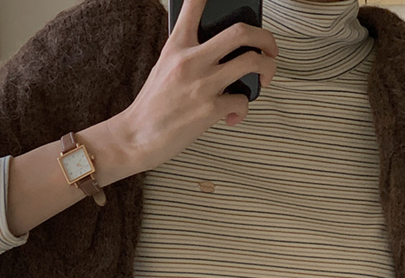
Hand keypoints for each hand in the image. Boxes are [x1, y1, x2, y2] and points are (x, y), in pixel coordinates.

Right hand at [115, 0, 278, 172]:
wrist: (135, 137)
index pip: (195, 4)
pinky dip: (243, 109)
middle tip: (270, 49)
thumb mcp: (164, 67)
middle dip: (266, 38)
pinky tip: (233, 116)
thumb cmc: (152, 106)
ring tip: (264, 78)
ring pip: (251, 61)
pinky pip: (241, 101)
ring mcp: (202, 84)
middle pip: (241, 31)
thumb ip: (189, 53)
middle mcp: (191, 60)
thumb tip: (220, 53)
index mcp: (178, 45)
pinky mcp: (208, 109)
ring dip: (268, 69)